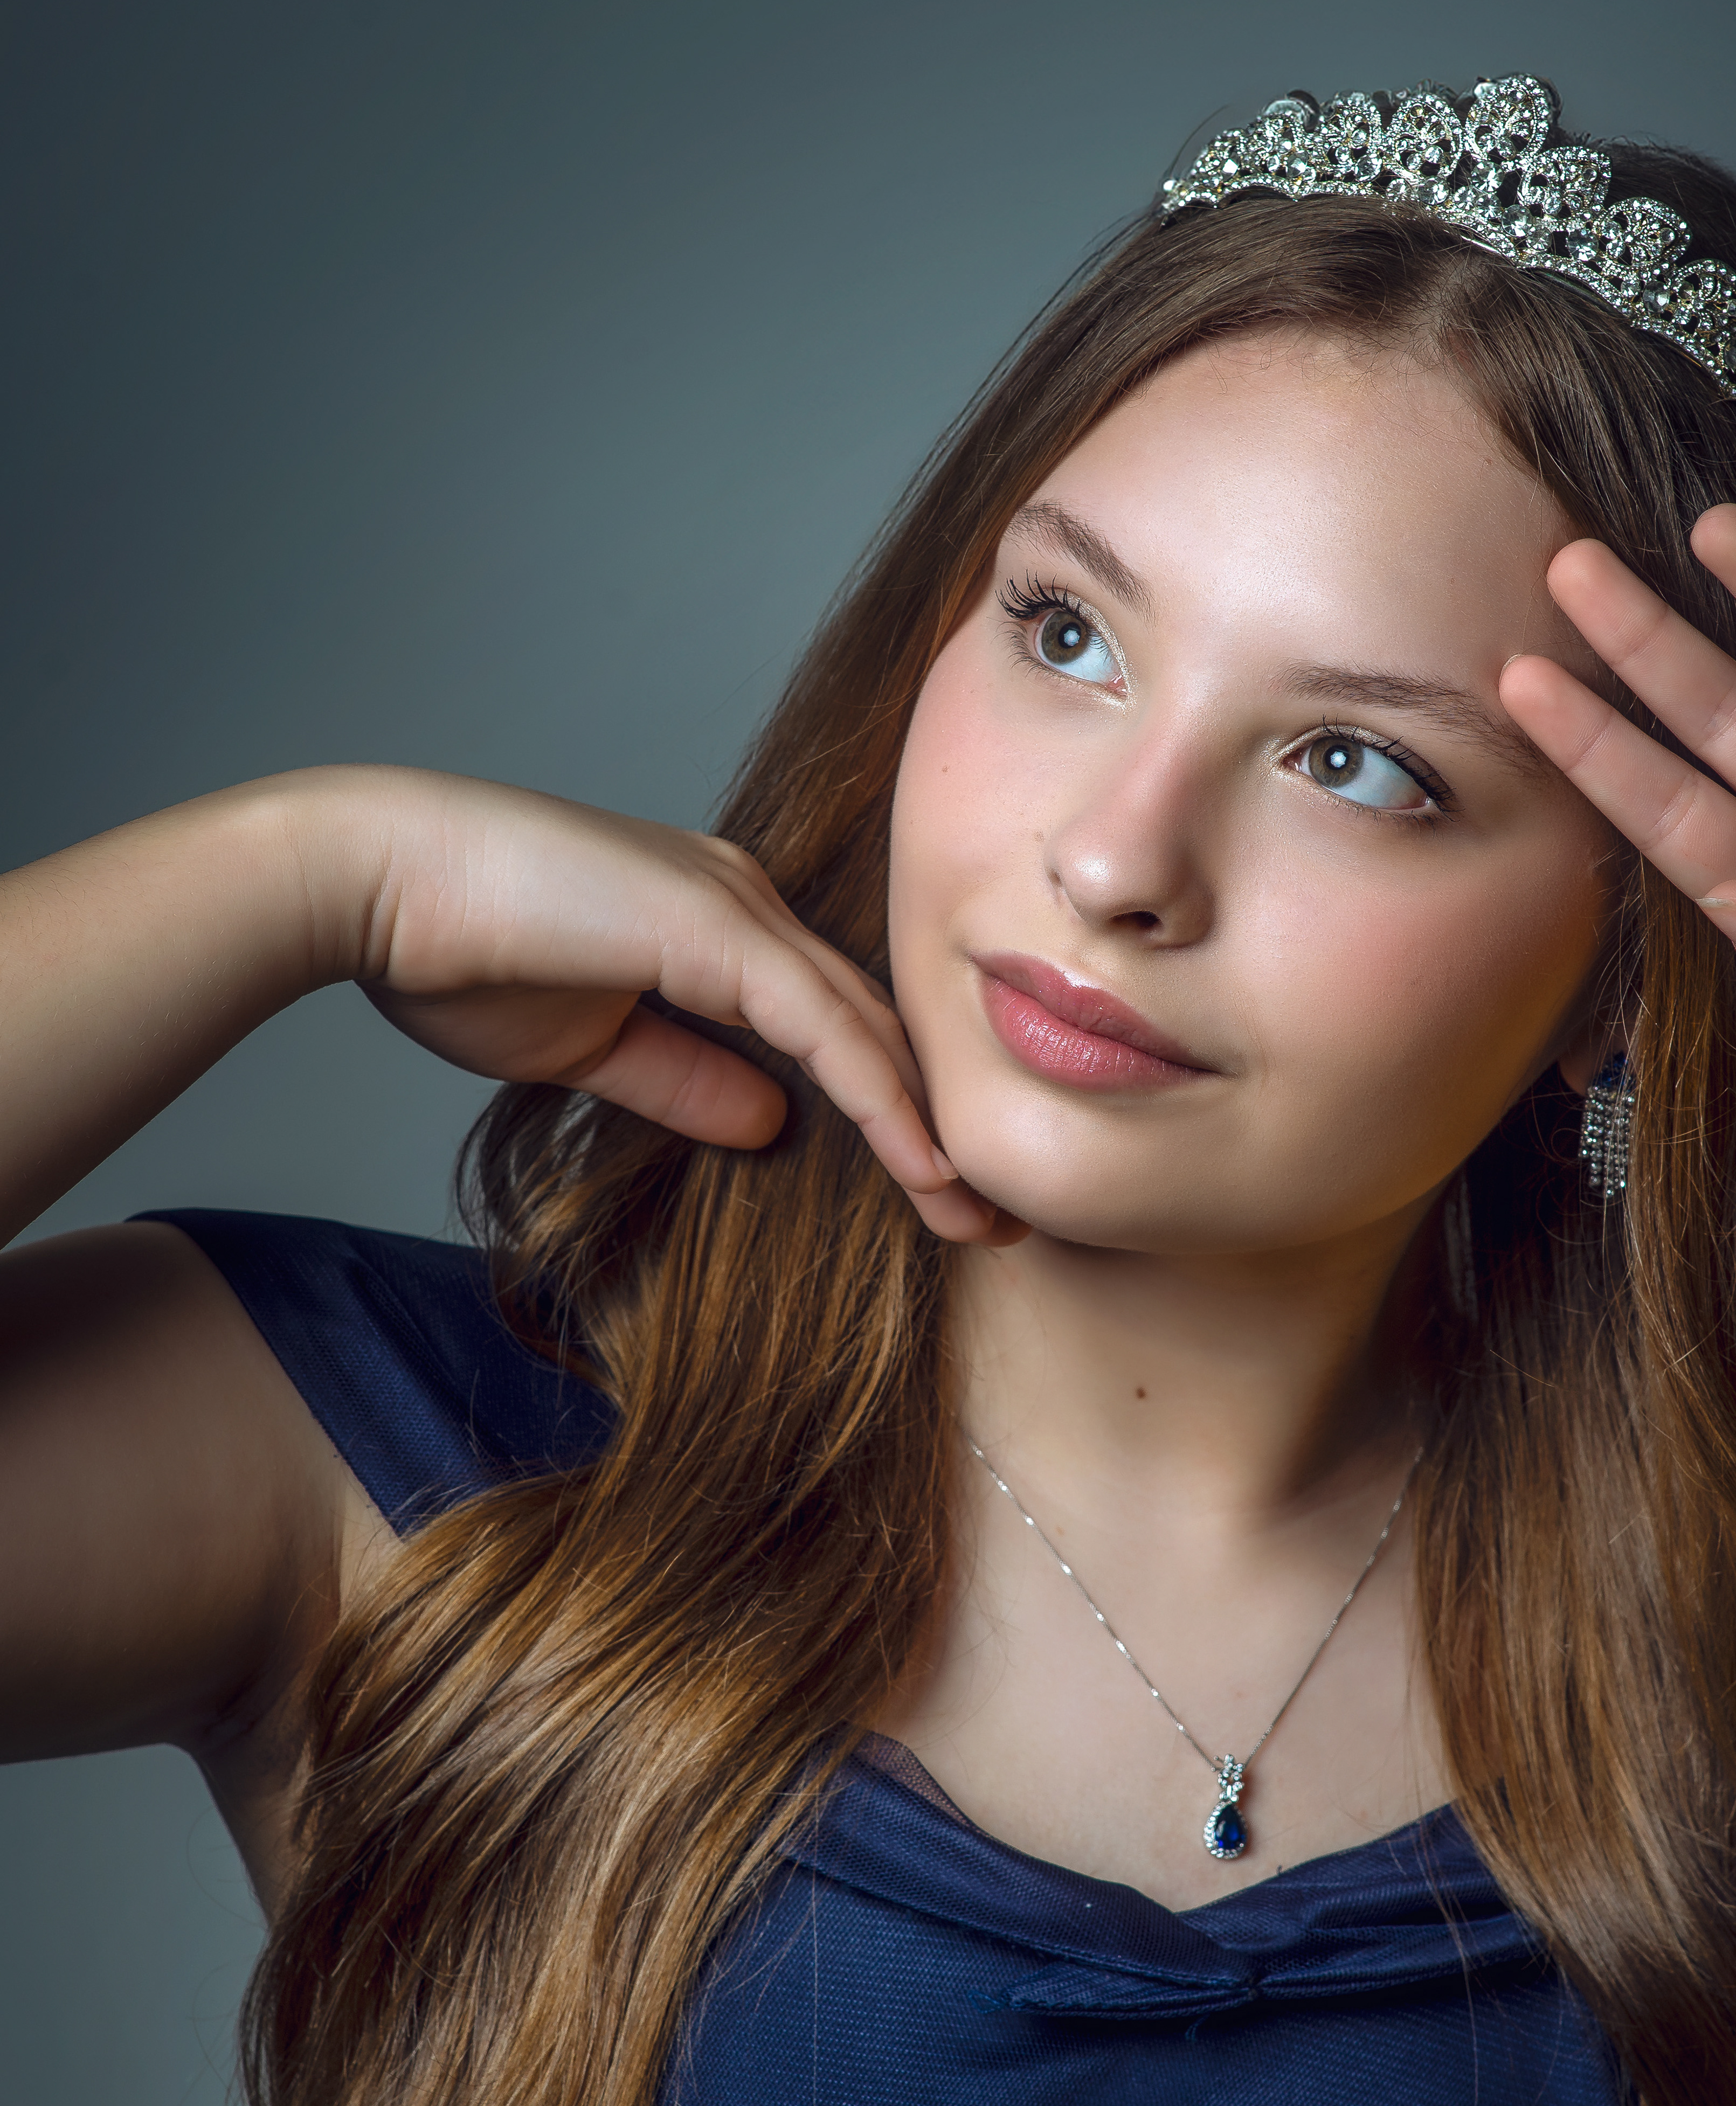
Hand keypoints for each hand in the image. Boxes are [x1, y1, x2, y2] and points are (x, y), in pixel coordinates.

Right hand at [312, 767, 1009, 1242]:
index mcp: (718, 929)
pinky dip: (881, 1099)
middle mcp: (745, 904)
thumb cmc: (455, 952)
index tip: (937, 1198)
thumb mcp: (593, 1047)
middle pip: (872, 1027)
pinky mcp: (715, 926)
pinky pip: (823, 1028)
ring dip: (929, 1128)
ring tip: (980, 1217)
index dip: (892, 1113)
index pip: (833, 1029)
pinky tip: (924, 1165)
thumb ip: (687, 1081)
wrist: (370, 884)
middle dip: (938, 1125)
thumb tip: (771, 1126)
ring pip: (866, 1029)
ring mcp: (736, 906)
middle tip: (994, 1221)